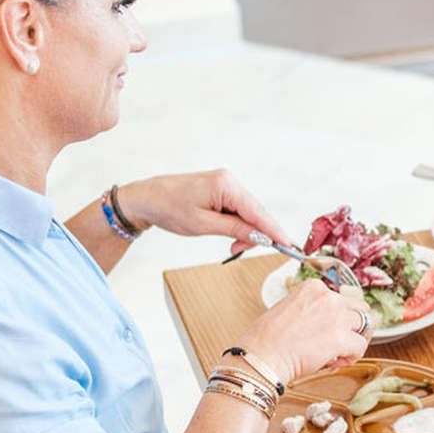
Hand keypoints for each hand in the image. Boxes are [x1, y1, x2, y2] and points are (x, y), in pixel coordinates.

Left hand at [117, 171, 292, 254]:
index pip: (258, 211)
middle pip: (256, 212)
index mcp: (226, 185)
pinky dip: (238, 224)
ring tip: (232, 247)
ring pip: (248, 212)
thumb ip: (235, 229)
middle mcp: (230, 180)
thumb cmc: (169, 208)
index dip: (274, 230)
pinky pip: (238, 209)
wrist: (146, 198)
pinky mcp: (221, 189)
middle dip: (255, 234)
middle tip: (239, 252)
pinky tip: (231, 235)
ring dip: (245, 231)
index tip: (288, 245)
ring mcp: (226, 183)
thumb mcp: (203, 225)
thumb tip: (261, 237)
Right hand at [231, 280, 374, 384]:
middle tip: (348, 341)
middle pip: (360, 308)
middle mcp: (328, 297)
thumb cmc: (266, 341)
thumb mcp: (289, 310)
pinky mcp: (340, 337)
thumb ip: (312, 311)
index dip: (341, 317)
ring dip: (356, 341)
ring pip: (365, 326)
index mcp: (313, 287)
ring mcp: (336, 316)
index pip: (342, 298)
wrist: (259, 358)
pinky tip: (338, 362)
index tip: (331, 330)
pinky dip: (353, 356)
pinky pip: (360, 346)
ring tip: (341, 354)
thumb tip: (330, 326)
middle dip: (357, 326)